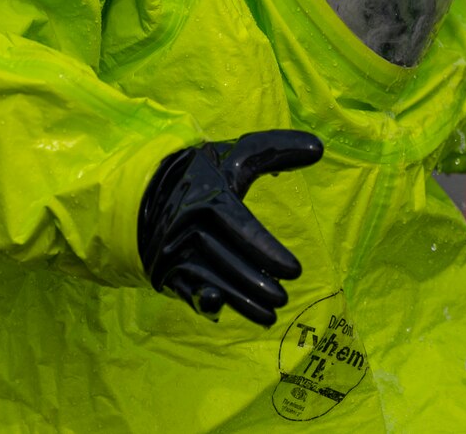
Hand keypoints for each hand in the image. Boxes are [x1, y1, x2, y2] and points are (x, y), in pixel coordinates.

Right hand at [138, 129, 324, 326]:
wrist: (146, 189)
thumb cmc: (206, 173)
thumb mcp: (237, 155)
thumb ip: (278, 149)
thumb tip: (319, 148)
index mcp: (209, 198)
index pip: (243, 229)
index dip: (269, 252)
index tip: (296, 271)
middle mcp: (188, 226)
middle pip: (229, 260)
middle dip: (258, 284)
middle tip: (285, 298)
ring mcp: (174, 251)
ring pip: (211, 281)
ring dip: (241, 302)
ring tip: (270, 316)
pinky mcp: (164, 269)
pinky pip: (187, 289)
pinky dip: (203, 302)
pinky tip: (220, 311)